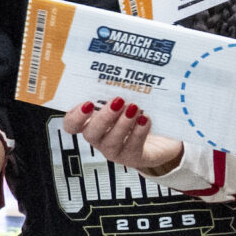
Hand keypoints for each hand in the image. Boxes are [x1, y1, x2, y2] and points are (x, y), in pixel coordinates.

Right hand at [59, 97, 183, 177]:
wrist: (162, 138)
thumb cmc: (139, 115)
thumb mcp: (126, 102)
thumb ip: (118, 94)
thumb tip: (120, 78)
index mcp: (93, 123)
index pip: (72, 124)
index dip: (75, 116)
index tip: (88, 103)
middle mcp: (100, 139)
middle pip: (90, 133)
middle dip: (103, 117)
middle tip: (118, 101)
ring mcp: (116, 151)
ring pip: (111, 142)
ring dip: (122, 124)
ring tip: (134, 108)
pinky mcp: (134, 157)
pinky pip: (133, 147)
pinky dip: (139, 131)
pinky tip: (145, 119)